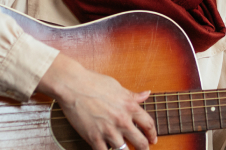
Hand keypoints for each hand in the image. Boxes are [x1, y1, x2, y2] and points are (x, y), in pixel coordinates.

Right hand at [38, 55, 156, 149]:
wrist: (73, 85)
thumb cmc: (94, 82)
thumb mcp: (118, 87)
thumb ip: (133, 95)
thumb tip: (147, 94)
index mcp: (130, 106)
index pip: (148, 125)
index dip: (152, 134)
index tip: (153, 139)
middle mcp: (122, 120)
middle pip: (140, 142)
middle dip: (144, 149)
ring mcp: (108, 130)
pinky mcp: (93, 137)